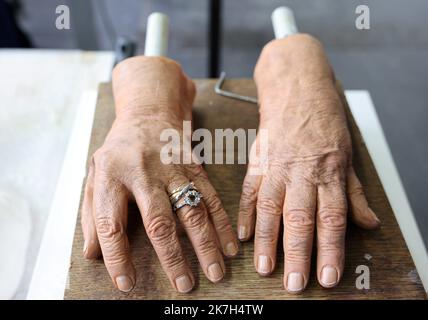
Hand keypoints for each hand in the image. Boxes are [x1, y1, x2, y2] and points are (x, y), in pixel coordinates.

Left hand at [81, 56, 237, 292]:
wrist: (148, 114)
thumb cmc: (117, 152)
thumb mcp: (94, 176)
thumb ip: (92, 215)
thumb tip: (94, 254)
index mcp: (111, 175)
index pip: (111, 223)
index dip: (117, 256)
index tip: (126, 283)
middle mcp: (142, 171)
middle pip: (159, 220)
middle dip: (173, 257)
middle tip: (184, 284)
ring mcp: (172, 167)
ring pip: (192, 210)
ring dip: (206, 243)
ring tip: (215, 271)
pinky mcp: (194, 165)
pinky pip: (211, 196)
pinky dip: (222, 223)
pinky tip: (230, 244)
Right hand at [238, 34, 379, 292]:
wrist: (296, 86)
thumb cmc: (323, 118)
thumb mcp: (348, 153)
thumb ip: (354, 192)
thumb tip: (368, 223)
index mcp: (329, 170)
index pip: (331, 218)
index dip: (329, 250)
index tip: (326, 276)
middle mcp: (302, 171)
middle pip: (299, 219)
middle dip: (296, 254)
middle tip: (292, 283)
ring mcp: (277, 166)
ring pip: (270, 209)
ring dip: (267, 241)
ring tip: (265, 268)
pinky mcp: (258, 160)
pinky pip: (249, 190)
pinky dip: (245, 214)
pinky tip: (243, 236)